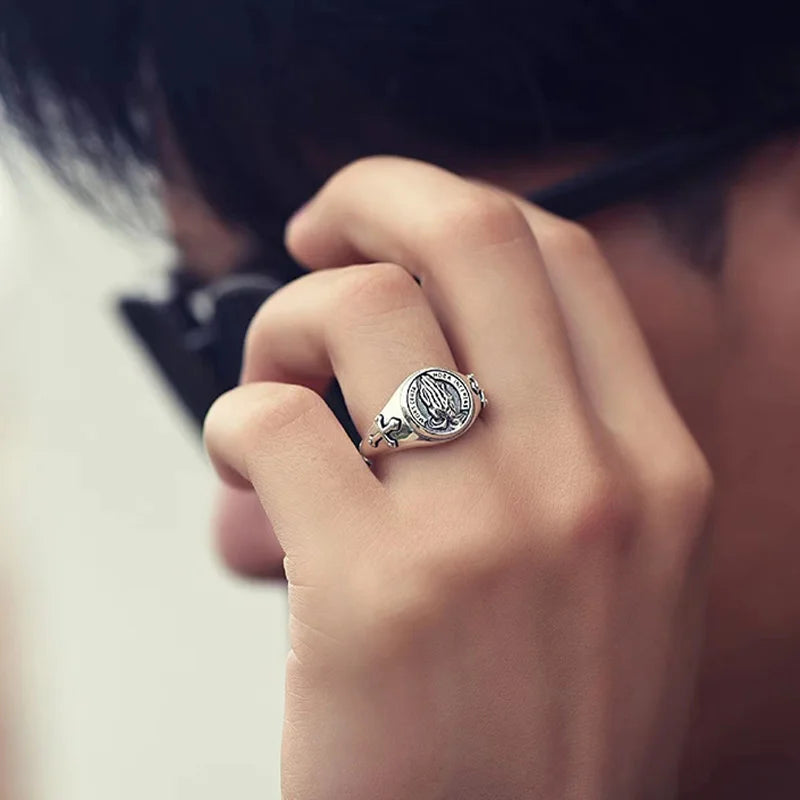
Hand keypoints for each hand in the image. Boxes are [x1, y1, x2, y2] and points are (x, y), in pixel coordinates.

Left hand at [204, 158, 712, 799]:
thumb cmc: (544, 729)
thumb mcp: (615, 575)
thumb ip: (559, 447)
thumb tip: (432, 336)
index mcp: (654, 471)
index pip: (561, 258)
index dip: (457, 205)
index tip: (386, 224)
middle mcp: (586, 484)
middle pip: (468, 236)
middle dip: (370, 197)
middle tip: (313, 233)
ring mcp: (483, 534)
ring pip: (354, 310)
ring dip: (283, 322)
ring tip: (275, 381)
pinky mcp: (371, 594)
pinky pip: (272, 424)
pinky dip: (234, 423)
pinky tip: (244, 469)